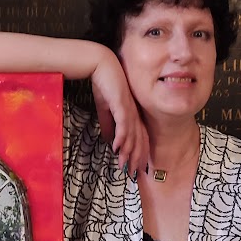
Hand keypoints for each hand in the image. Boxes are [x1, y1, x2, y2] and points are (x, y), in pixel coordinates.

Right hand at [91, 52, 148, 175]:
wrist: (100, 65)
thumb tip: (109, 141)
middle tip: (134, 175)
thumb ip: (108, 124)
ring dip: (128, 152)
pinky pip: (123, 123)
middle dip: (137, 159)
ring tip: (125, 166)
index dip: (139, 154)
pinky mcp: (121, 104)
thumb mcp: (104, 108)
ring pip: (132, 135)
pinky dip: (121, 137)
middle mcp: (134, 113)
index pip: (139, 138)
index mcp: (132, 114)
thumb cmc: (103, 84)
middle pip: (139, 140)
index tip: (136, 168)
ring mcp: (129, 109)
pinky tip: (118, 148)